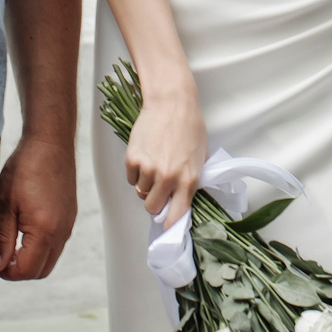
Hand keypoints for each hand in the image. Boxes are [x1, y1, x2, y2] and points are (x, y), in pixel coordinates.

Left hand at [0, 131, 78, 280]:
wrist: (50, 142)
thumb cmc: (25, 168)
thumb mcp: (5, 204)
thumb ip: (3, 239)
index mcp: (44, 230)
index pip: (25, 271)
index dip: (5, 272)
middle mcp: (61, 232)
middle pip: (40, 271)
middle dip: (19, 271)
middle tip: (0, 255)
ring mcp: (68, 225)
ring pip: (50, 259)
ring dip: (30, 260)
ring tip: (10, 242)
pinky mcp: (69, 217)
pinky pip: (57, 245)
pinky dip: (41, 248)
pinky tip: (25, 231)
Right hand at [126, 79, 208, 226]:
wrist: (172, 102)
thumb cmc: (190, 126)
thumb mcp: (200, 156)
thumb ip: (193, 179)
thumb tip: (184, 199)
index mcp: (188, 180)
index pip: (177, 215)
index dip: (170, 225)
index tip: (167, 229)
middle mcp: (168, 178)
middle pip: (152, 208)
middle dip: (154, 202)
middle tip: (158, 189)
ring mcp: (149, 169)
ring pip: (140, 192)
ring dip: (145, 183)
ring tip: (154, 163)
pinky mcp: (133, 159)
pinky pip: (131, 177)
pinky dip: (136, 171)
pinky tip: (145, 155)